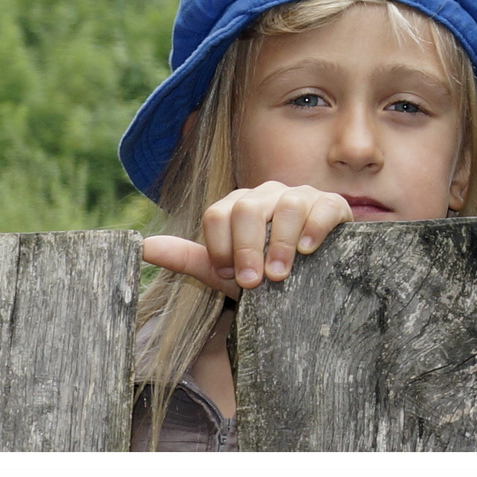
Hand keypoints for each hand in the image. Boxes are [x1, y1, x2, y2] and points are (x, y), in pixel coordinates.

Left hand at [141, 181, 353, 298]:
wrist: (314, 277)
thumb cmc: (267, 271)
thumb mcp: (228, 270)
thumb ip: (189, 259)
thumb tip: (143, 248)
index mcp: (238, 205)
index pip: (217, 214)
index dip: (219, 247)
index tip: (228, 275)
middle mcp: (267, 194)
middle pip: (247, 208)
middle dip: (246, 247)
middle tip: (253, 282)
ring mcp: (301, 196)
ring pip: (286, 205)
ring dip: (279, 243)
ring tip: (280, 274)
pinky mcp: (332, 205)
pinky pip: (322, 207)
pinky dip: (313, 228)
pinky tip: (307, 251)